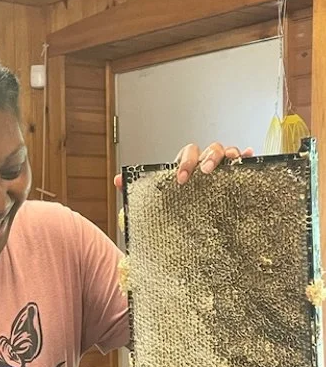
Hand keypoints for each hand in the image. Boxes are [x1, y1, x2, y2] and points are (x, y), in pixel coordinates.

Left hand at [113, 142, 253, 189]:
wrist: (188, 218)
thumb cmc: (174, 203)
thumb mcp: (155, 199)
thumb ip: (136, 188)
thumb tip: (117, 180)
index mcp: (186, 165)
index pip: (186, 154)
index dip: (185, 163)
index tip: (181, 180)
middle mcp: (204, 162)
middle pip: (209, 149)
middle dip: (206, 158)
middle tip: (204, 174)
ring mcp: (222, 167)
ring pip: (227, 151)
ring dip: (228, 155)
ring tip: (229, 164)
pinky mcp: (236, 175)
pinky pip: (244, 162)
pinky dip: (248, 157)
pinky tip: (250, 157)